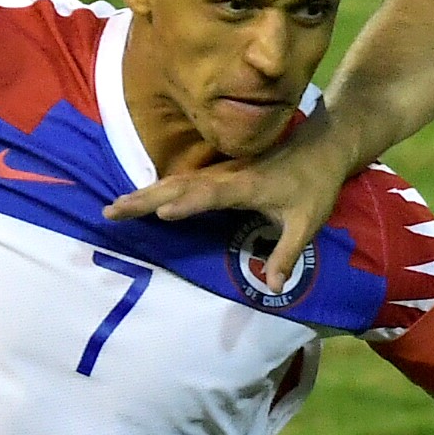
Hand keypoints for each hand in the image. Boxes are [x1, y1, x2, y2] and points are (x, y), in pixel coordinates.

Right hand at [99, 115, 357, 288]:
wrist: (321, 147)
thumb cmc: (315, 186)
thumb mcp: (307, 223)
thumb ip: (287, 254)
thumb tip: (273, 287)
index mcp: (247, 185)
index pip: (212, 193)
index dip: (188, 203)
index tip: (162, 212)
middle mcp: (226, 175)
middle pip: (179, 184)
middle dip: (145, 198)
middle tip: (112, 212)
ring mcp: (220, 172)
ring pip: (175, 181)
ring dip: (144, 193)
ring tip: (115, 208)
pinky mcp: (218, 173)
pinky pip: (182, 181)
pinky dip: (157, 189)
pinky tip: (140, 200)